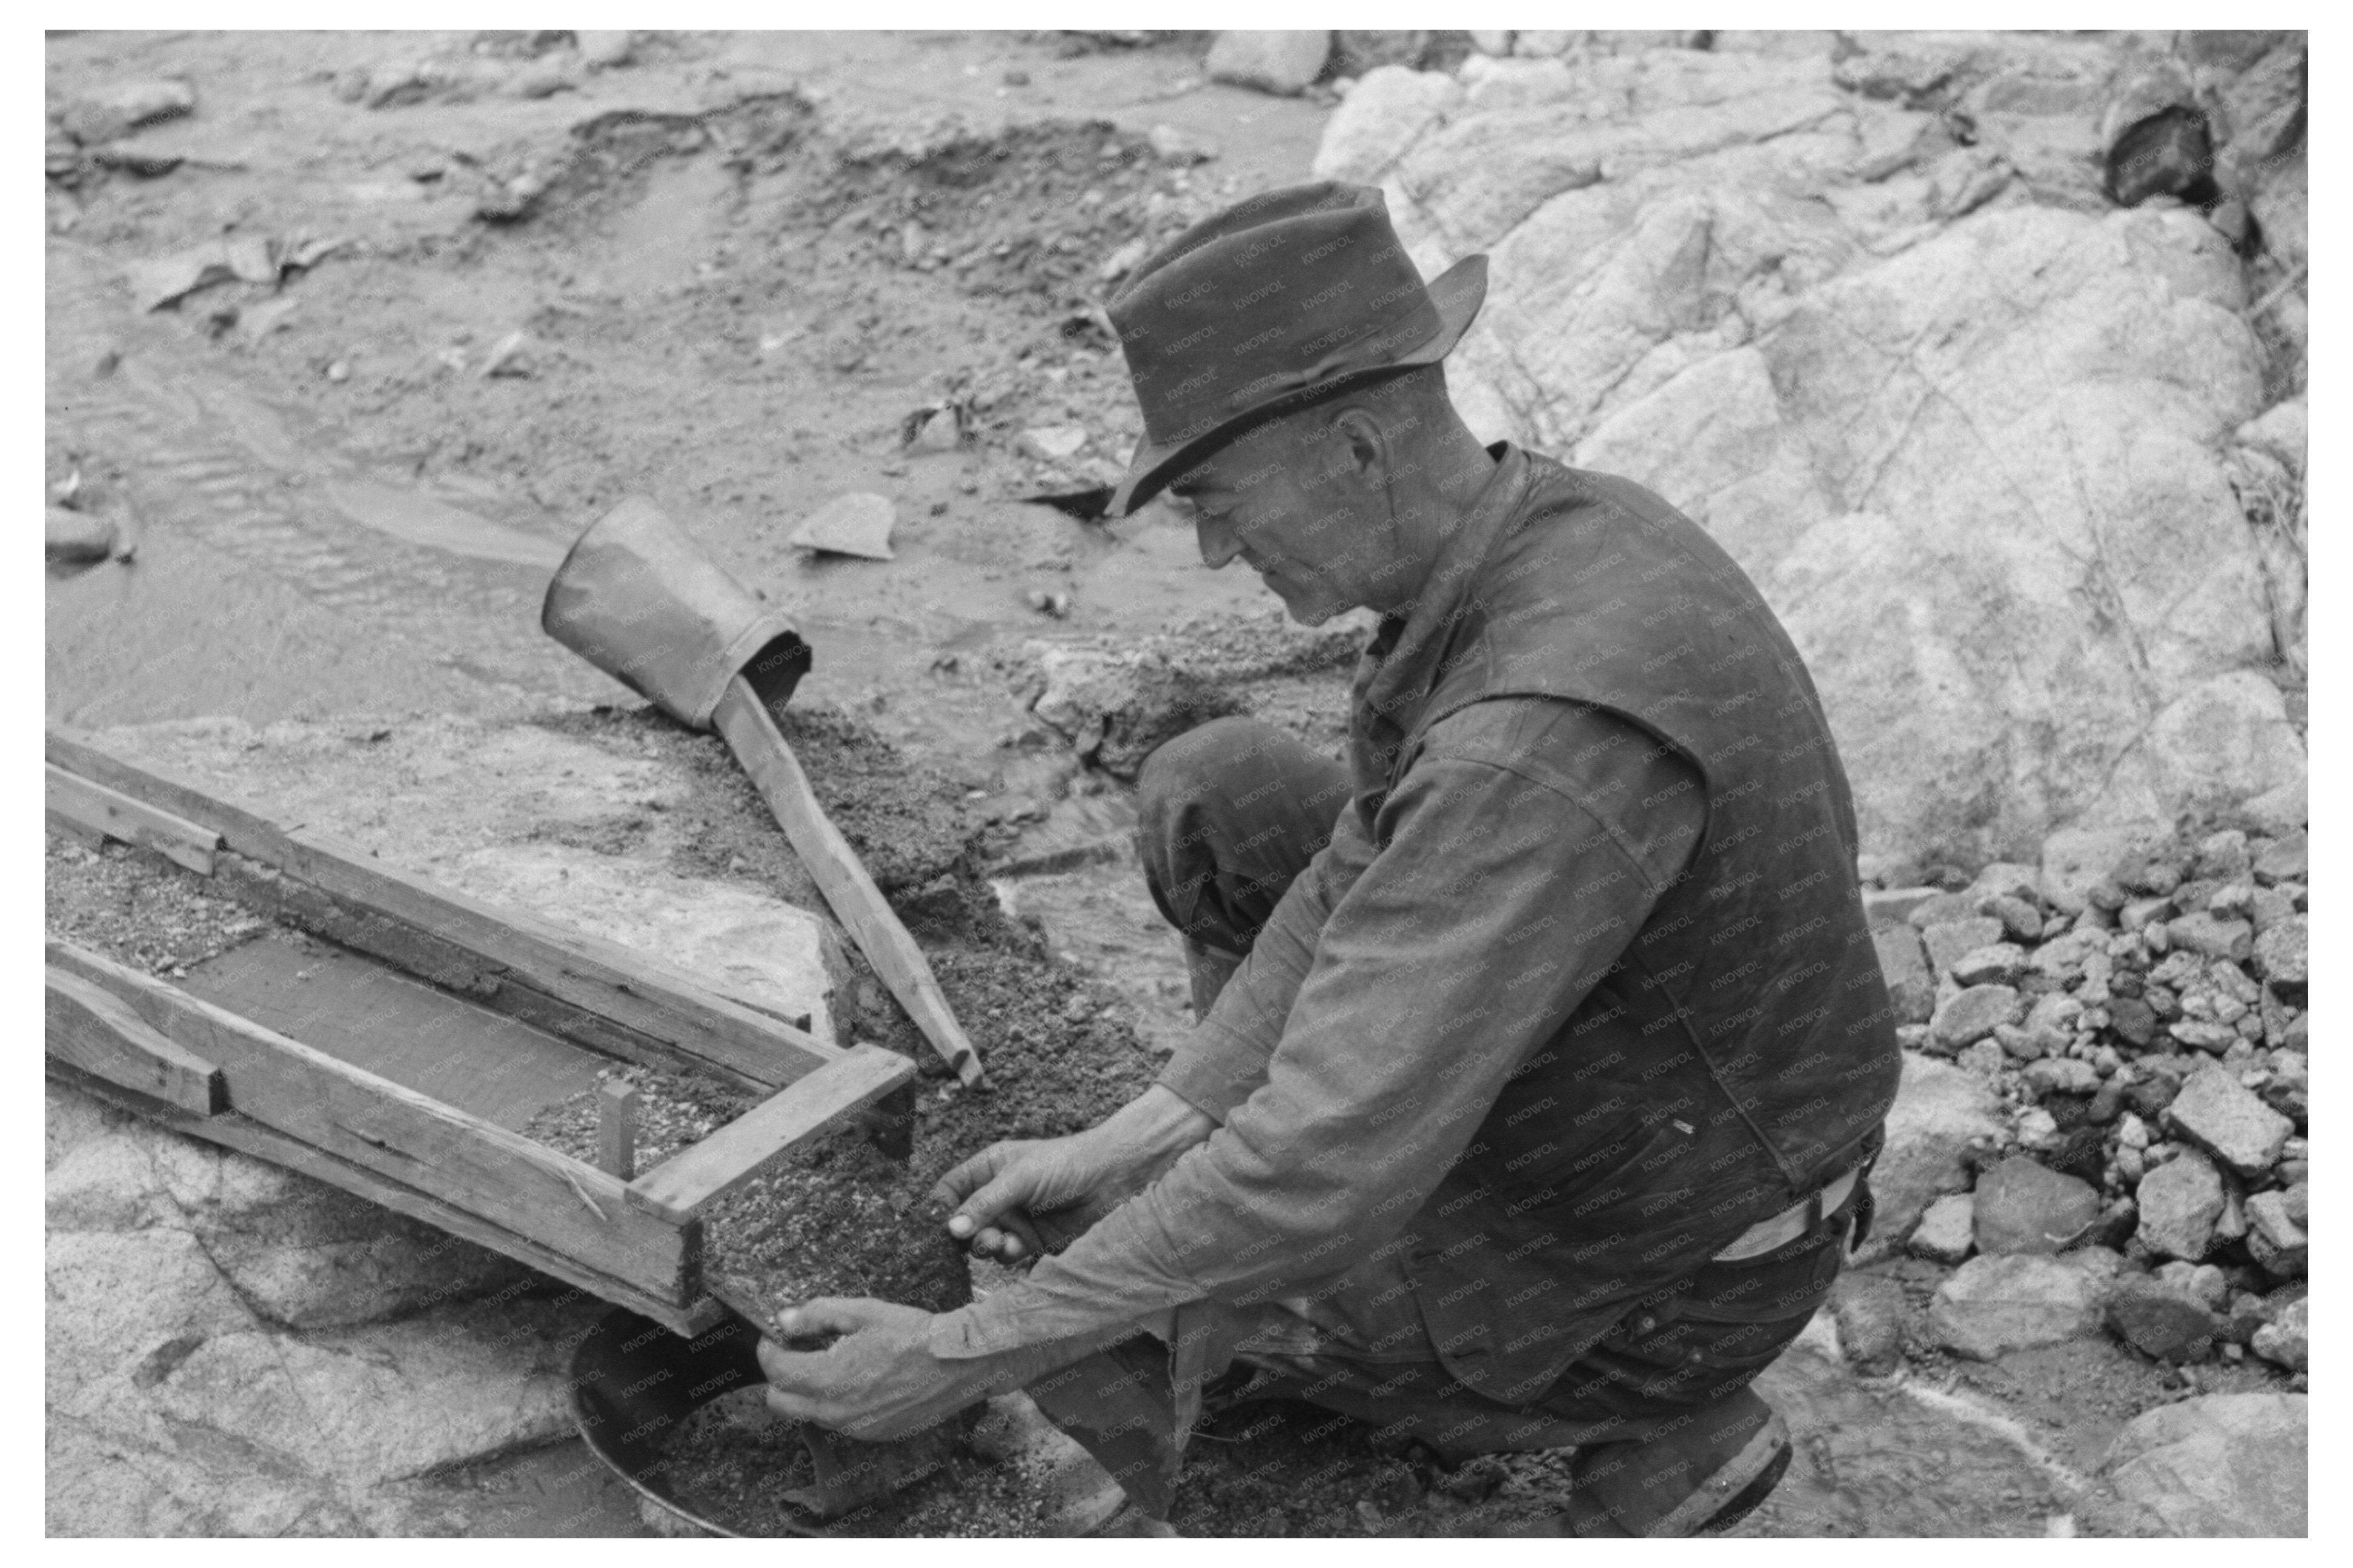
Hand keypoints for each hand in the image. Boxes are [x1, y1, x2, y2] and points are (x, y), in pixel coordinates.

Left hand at [758, 1297, 1023, 1442]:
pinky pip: (838, 1422)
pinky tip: (859, 1380)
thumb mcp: (864, 1312)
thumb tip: (784, 1320)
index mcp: (829, 1378)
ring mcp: (854, 1428)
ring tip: (833, 1363)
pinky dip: (837, 1403)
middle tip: (798, 1352)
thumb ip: (817, 1315)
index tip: (774, 1336)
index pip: (776, 1371)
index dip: (768, 1349)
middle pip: (779, 1402)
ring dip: (808, 1390)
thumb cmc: (913, 1333)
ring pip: (808, 1413)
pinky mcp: (873, 1434)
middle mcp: (836, 1411)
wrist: (958, 1363)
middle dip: (781, 1376)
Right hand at [930, 1132, 1121, 1263]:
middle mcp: (999, 1196)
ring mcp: (1015, 1220)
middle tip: (975, 1240)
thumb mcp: (1020, 1177)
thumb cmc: (1068, 1163)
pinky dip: (1008, 1256)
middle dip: (965, 1234)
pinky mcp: (1034, 1242)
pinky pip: (1009, 1256)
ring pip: (984, 1243)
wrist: (1116, 1180)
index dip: (940, 1208)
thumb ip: (985, 1203)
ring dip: (987, 1247)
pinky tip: (1018, 1248)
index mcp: (990, 1169)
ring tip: (1000, 1243)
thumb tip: (953, 1229)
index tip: (936, 1228)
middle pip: (964, 1223)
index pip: (951, 1190)